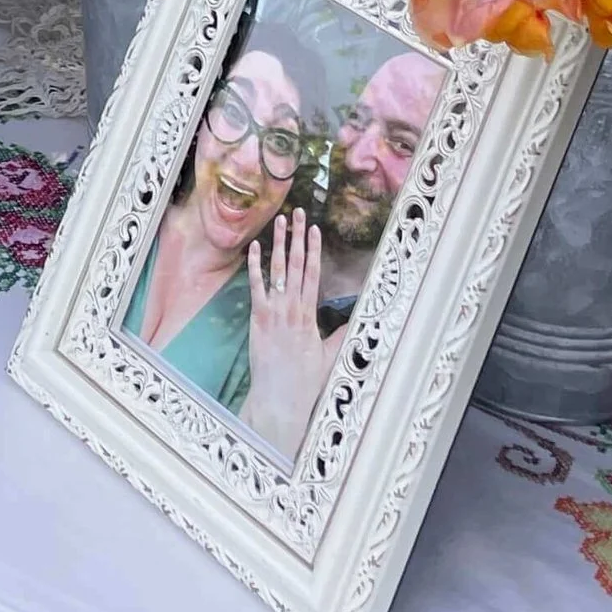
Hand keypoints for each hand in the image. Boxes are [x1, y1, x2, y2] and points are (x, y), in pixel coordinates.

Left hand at [241, 212, 331, 458]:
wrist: (280, 399)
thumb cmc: (306, 381)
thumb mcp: (330, 357)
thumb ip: (341, 336)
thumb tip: (356, 319)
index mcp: (310, 316)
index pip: (313, 275)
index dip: (314, 250)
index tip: (315, 228)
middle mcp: (292, 309)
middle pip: (295, 265)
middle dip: (297, 237)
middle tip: (297, 212)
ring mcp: (273, 312)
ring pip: (276, 271)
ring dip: (277, 244)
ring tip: (279, 221)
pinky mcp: (257, 319)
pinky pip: (256, 287)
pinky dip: (255, 266)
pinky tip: (254, 248)